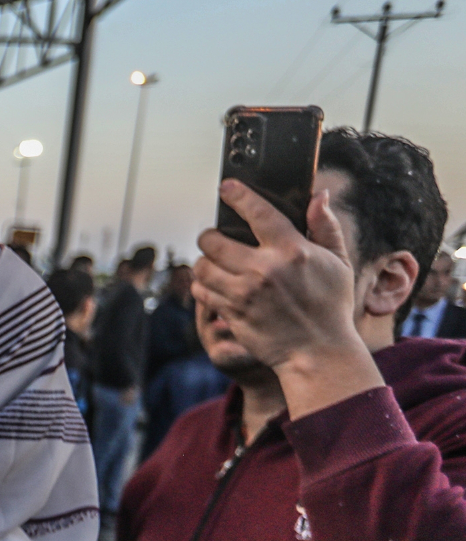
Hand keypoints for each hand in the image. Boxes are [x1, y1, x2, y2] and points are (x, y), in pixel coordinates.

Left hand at [193, 181, 383, 416]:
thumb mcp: (339, 263)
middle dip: (209, 236)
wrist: (318, 352)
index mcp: (292, 251)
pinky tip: (213, 285)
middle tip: (215, 239)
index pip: (257, 212)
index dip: (238, 195)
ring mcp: (244, 293)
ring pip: (201, 267)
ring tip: (213, 263)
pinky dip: (202, 286)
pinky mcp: (232, 314)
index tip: (227, 187)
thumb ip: (326, 227)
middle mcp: (263, 270)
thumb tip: (319, 195)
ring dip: (203, 262)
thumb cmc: (331, 306)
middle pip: (212, 240)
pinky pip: (202, 292)